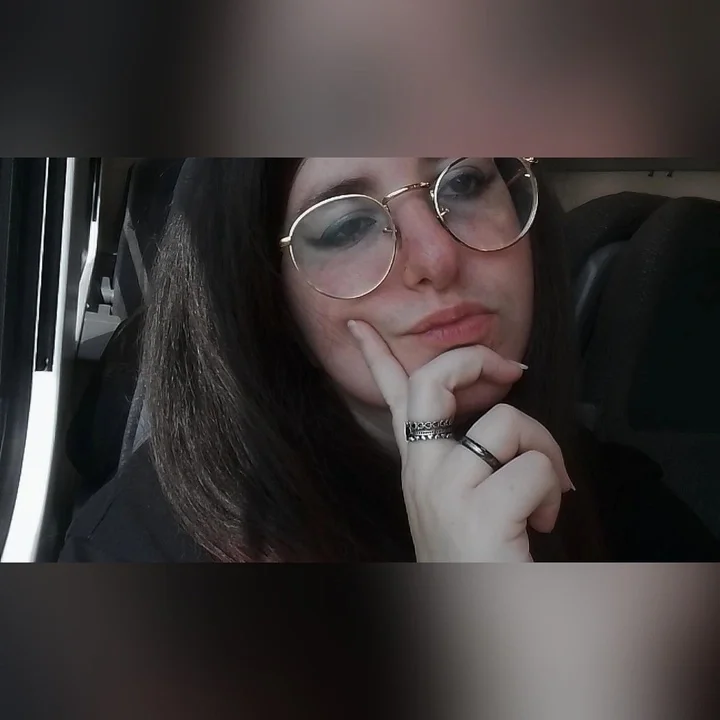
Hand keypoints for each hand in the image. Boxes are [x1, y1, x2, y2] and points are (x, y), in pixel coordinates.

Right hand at [348, 320, 574, 561]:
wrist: (488, 634)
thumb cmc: (480, 561)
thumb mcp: (460, 502)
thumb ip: (468, 456)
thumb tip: (501, 418)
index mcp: (419, 468)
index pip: (393, 398)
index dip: (376, 355)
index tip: (358, 323)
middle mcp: (421, 472)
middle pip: (433, 380)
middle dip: (475, 359)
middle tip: (510, 369)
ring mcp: (444, 489)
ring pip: (508, 422)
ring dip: (545, 452)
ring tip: (545, 492)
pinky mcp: (479, 511)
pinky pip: (533, 467)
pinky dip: (554, 492)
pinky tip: (542, 523)